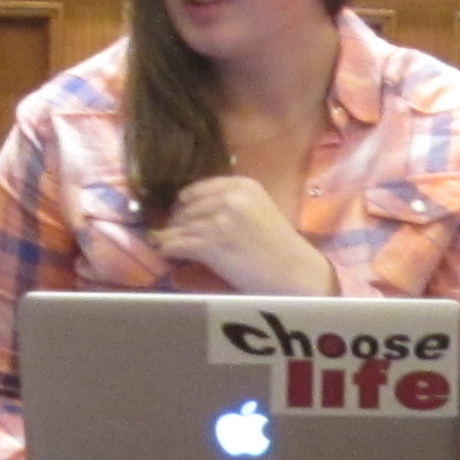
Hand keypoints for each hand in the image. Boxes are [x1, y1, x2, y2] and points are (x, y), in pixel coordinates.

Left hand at [151, 174, 333, 294]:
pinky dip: (169, 249)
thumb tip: (195, 209)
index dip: (186, 202)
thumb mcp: (260, 210)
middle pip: (187, 207)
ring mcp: (219, 220)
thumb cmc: (281, 248)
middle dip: (177, 221)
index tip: (180, 212)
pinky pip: (178, 244)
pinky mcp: (211, 244)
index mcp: (244, 186)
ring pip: (180, 226)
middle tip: (173, 232)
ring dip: (170, 236)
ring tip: (163, 243)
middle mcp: (231, 198)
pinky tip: (166, 253)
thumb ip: (232, 204)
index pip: (200, 189)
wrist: (295, 274)